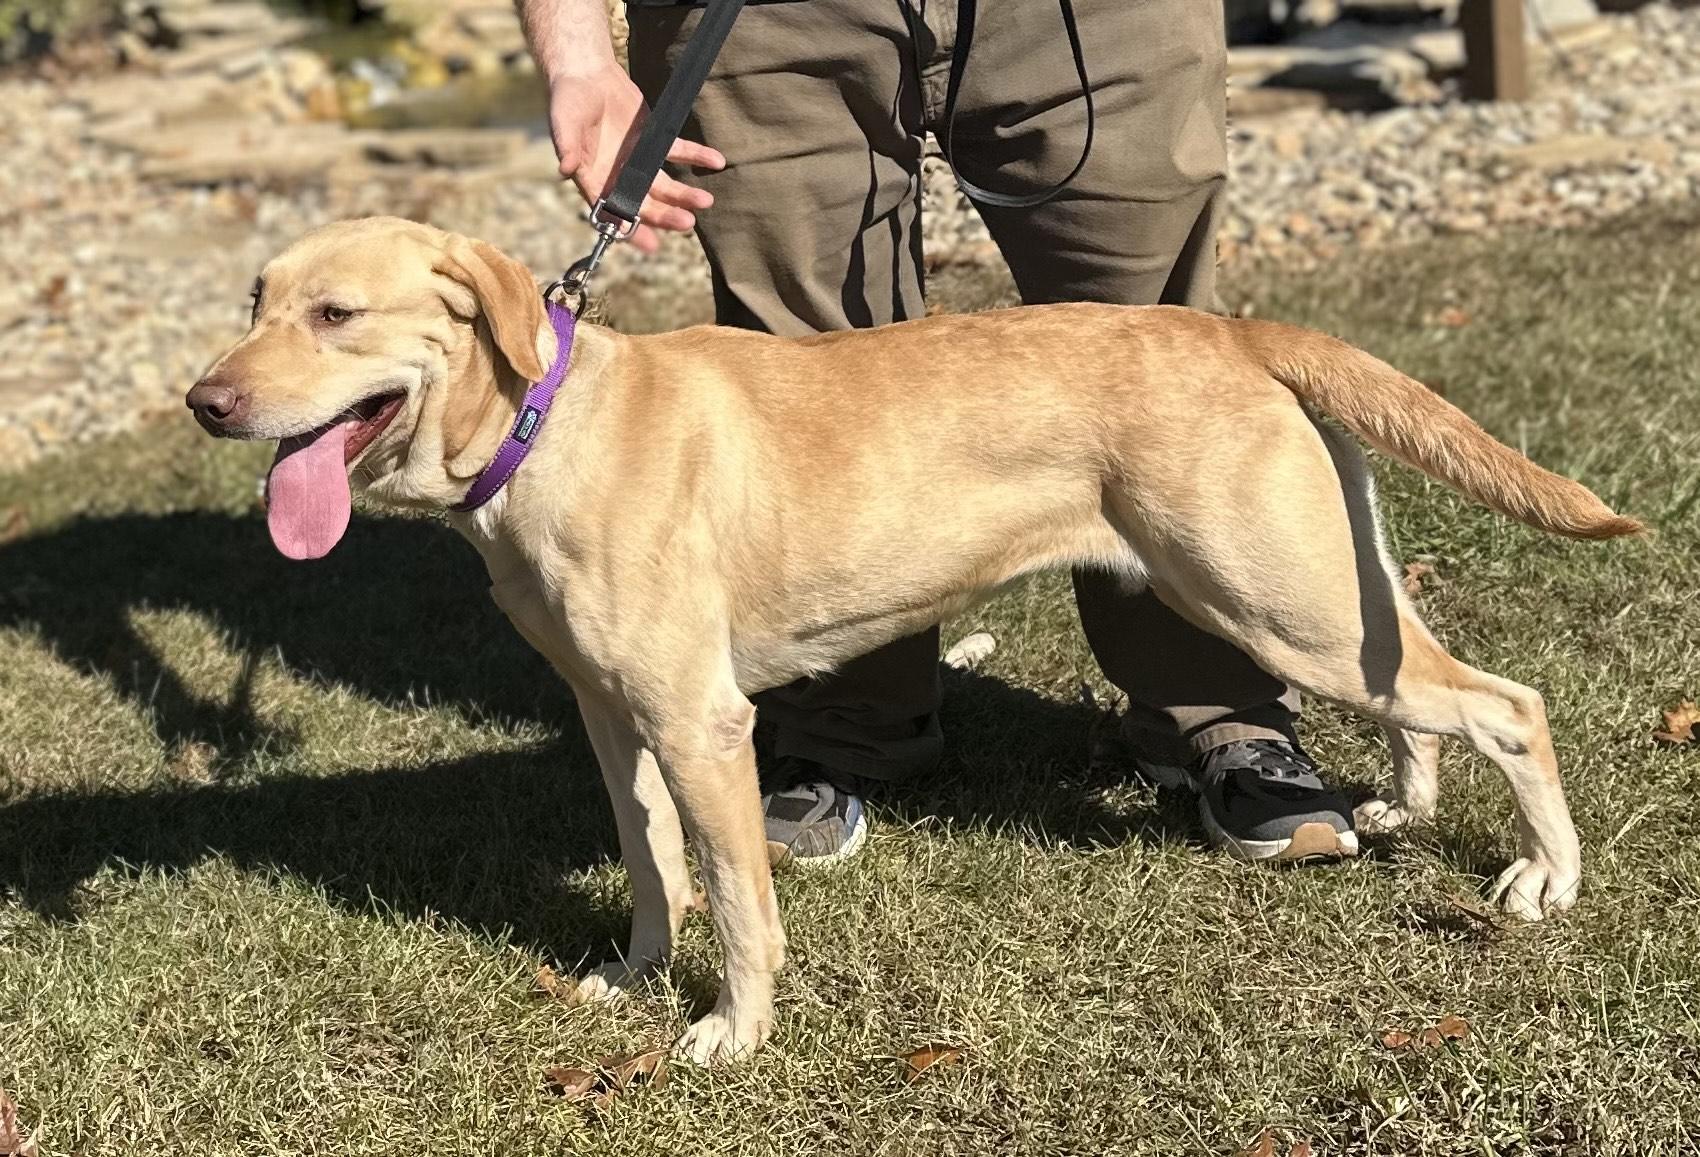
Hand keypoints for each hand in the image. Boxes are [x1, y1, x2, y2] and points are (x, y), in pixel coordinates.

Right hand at [546, 63, 725, 253]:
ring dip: (684, 195)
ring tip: (706, 201)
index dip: (630, 229)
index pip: (612, 211)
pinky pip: (679, 152)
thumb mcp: (563, 121)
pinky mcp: (654, 140)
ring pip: (665, 184)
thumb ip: (567, 146)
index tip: (650, 244)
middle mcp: (617, 176)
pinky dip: (697, 157)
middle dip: (665, 215)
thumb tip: (565, 170)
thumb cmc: (567, 99)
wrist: (586, 72)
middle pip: (644, 203)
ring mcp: (638, 160)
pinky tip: (716, 162)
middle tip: (687, 222)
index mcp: (593, 179)